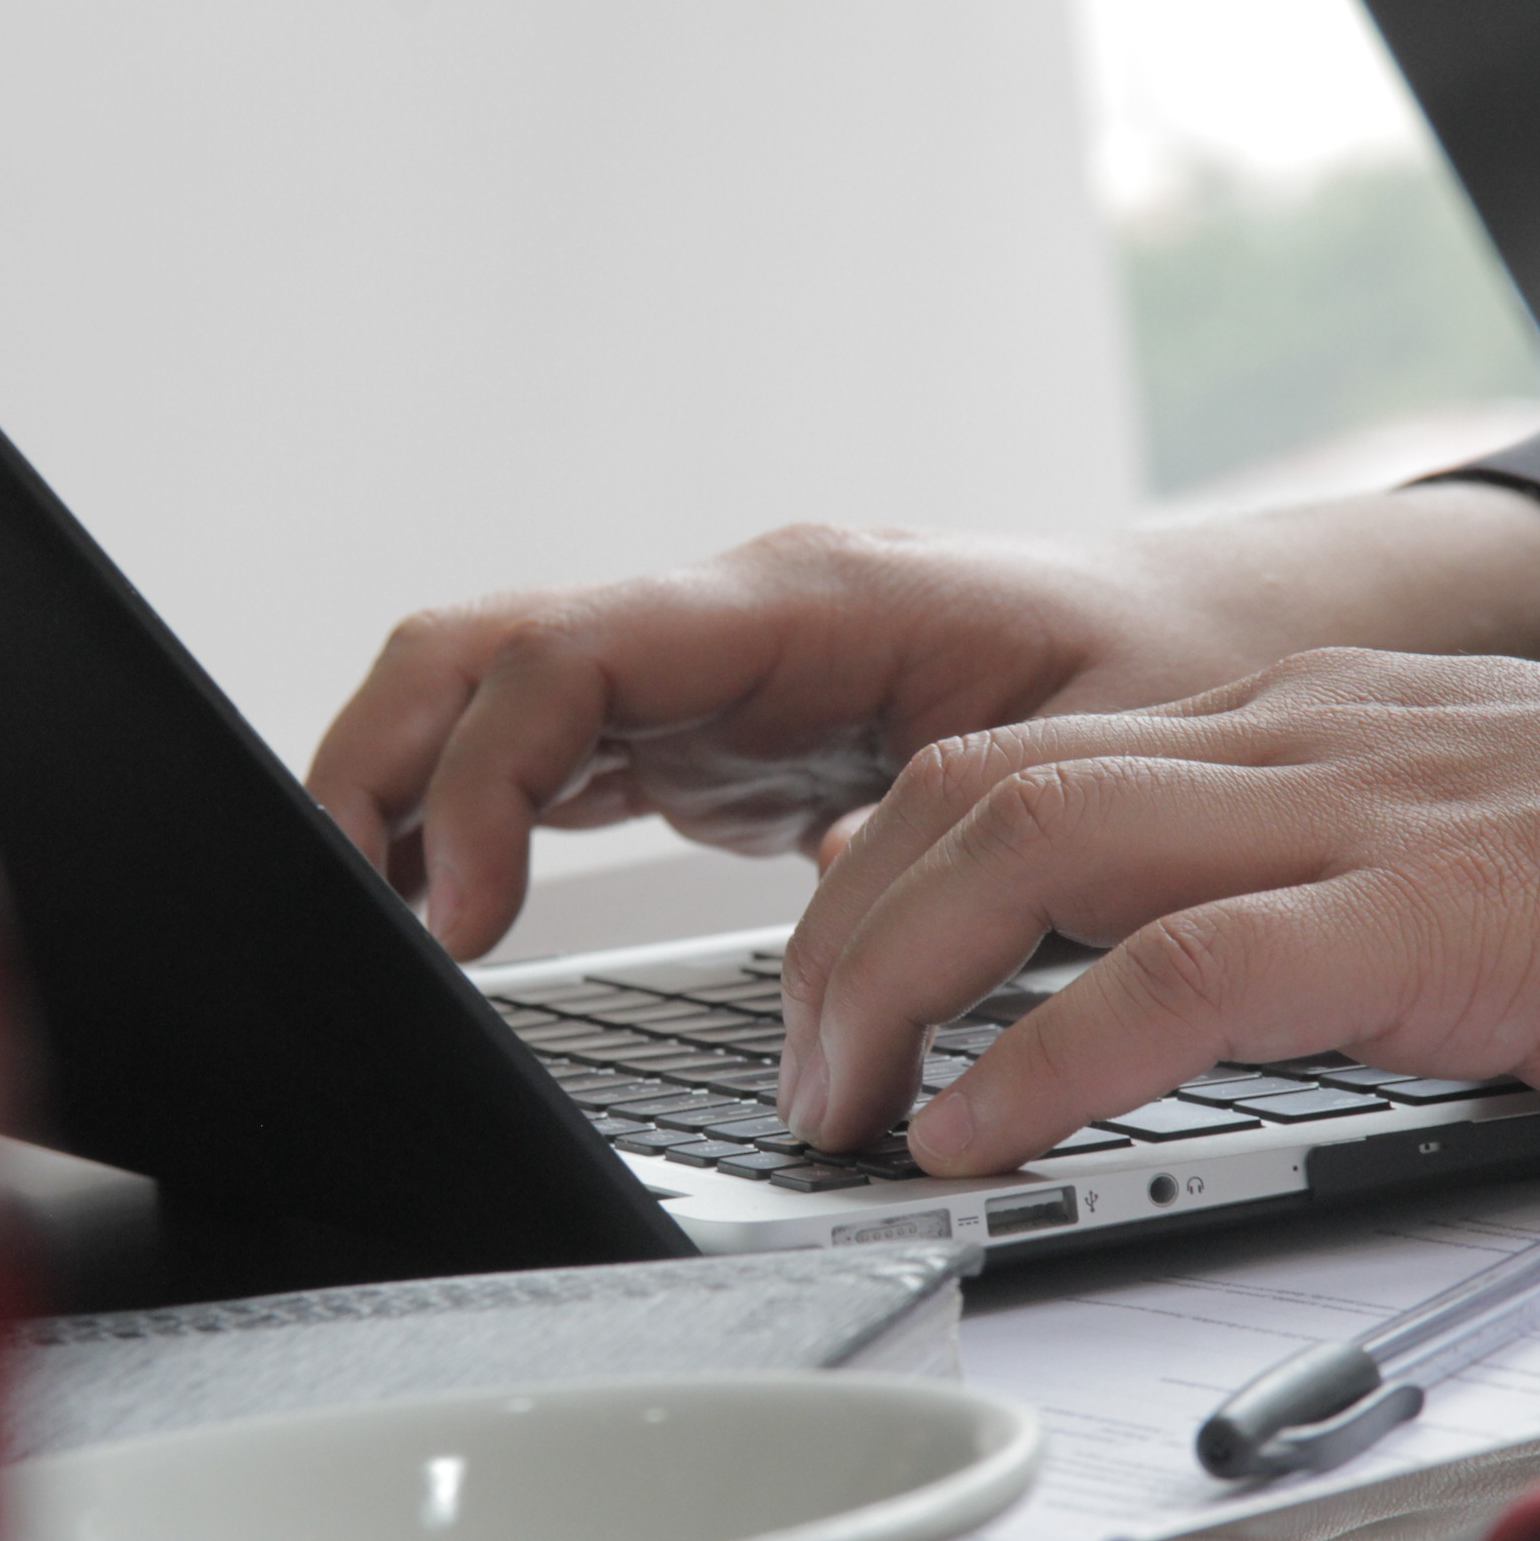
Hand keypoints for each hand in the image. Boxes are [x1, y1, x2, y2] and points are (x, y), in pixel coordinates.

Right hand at [307, 485, 1539, 958]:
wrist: (1196, 642)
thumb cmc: (1154, 676)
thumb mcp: (1090, 755)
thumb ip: (957, 828)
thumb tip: (837, 939)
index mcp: (804, 601)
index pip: (575, 654)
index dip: (484, 775)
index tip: (460, 915)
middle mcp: (724, 621)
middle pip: (479, 651)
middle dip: (379, 767)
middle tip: (343, 919)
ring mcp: (701, 674)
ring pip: (488, 696)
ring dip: (402, 795)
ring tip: (362, 929)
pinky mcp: (701, 736)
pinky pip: (542, 754)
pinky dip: (468, 822)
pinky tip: (442, 908)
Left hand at [779, 649, 1539, 1172]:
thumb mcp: (1434, 848)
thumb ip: (1288, 885)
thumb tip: (1136, 987)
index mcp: (1288, 724)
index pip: (1014, 759)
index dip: (880, 874)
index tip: (827, 986)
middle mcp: (1294, 739)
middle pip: (978, 791)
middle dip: (842, 935)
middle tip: (801, 1073)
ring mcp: (1361, 811)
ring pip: (1040, 846)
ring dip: (898, 983)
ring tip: (843, 1105)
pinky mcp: (1440, 914)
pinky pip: (1186, 972)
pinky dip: (1050, 1054)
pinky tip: (983, 1132)